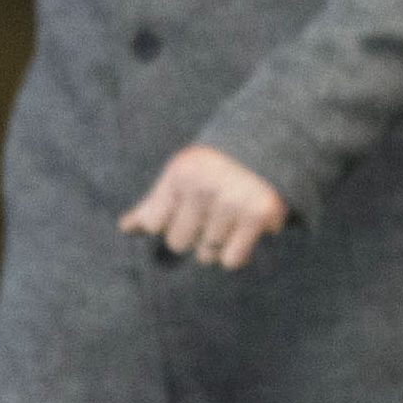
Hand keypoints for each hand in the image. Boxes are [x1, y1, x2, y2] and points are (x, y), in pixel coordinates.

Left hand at [119, 145, 287, 269]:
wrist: (276, 142)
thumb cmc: (220, 165)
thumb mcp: (185, 173)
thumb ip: (155, 202)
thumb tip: (125, 228)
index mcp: (181, 173)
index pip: (154, 225)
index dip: (170, 221)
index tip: (187, 206)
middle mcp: (204, 187)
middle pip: (179, 243)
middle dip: (194, 233)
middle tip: (213, 212)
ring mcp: (233, 202)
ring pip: (206, 254)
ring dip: (218, 242)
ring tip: (232, 217)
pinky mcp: (260, 215)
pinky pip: (232, 260)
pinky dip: (238, 251)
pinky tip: (247, 228)